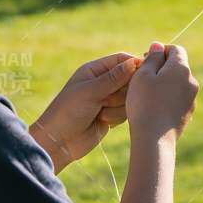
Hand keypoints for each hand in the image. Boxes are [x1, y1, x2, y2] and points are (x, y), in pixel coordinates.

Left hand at [31, 52, 140, 170]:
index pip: (121, 60)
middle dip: (122, 91)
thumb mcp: (90, 91)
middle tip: (106, 100)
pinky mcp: (112, 114)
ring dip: (117, 107)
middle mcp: (102, 82)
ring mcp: (108, 99)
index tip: (143, 74)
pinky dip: (116, 117)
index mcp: (94, 70)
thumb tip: (135, 62)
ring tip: (100, 113)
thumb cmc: (68, 111)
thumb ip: (114, 78)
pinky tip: (101, 121)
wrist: (59, 141)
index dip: (134, 65)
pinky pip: (126, 111)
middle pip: (129, 79)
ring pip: (129, 97)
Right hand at [126, 42, 197, 142]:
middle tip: (143, 78)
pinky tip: (154, 108)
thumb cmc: (145, 103)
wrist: (155, 138)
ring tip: (147, 95)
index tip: (145, 60)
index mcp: (181, 68)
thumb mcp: (143, 75)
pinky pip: (178, 99)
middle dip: (162, 68)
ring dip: (165, 84)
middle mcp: (191, 81)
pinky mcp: (188, 113)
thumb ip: (152, 58)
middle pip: (178, 67)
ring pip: (178, 84)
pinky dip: (168, 99)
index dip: (160, 51)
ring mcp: (192, 99)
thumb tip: (158, 46)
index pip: (175, 49)